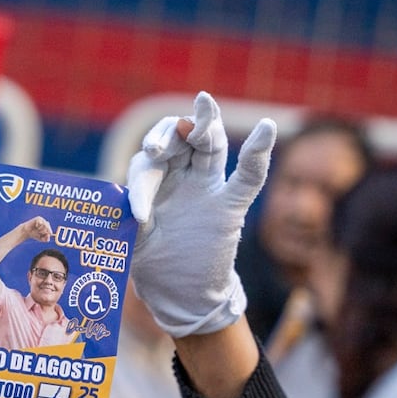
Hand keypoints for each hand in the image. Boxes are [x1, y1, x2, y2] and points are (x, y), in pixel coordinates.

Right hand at [22, 216, 51, 241]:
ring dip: (41, 229)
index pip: (50, 229)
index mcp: (47, 227)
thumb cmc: (34, 235)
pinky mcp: (38, 218)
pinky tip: (36, 226)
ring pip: (45, 225)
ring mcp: (42, 220)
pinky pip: (40, 223)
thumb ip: (46, 239)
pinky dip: (38, 226)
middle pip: (48, 226)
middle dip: (44, 231)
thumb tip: (49, 235)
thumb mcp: (41, 239)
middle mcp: (45, 223)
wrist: (27, 232)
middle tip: (40, 233)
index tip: (47, 235)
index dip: (49, 232)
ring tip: (37, 230)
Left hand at [127, 91, 275, 336]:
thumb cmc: (154, 264)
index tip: (139, 215)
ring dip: (206, 125)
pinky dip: (259, 153)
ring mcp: (206, 188)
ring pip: (210, 147)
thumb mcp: (135, 244)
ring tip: (204, 103)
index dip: (142, 182)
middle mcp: (179, 177)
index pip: (147, 164)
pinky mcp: (230, 206)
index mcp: (153, 182)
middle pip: (179, 140)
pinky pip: (248, 177)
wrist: (181, 293)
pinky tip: (267, 127)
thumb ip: (133, 225)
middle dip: (168, 136)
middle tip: (157, 147)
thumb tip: (129, 210)